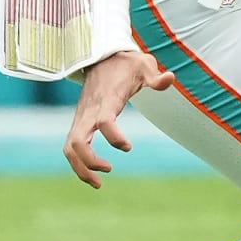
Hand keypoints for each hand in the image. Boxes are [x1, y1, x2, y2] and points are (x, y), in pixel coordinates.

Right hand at [63, 51, 175, 188]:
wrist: (102, 56)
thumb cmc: (126, 64)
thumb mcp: (144, 65)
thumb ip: (155, 77)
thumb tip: (170, 78)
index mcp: (107, 100)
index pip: (103, 121)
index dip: (114, 137)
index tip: (128, 147)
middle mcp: (89, 111)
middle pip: (77, 141)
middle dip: (89, 161)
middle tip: (109, 170)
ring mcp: (81, 117)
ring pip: (70, 148)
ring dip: (80, 168)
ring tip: (98, 183)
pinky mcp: (79, 122)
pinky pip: (72, 147)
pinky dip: (78, 163)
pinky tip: (94, 174)